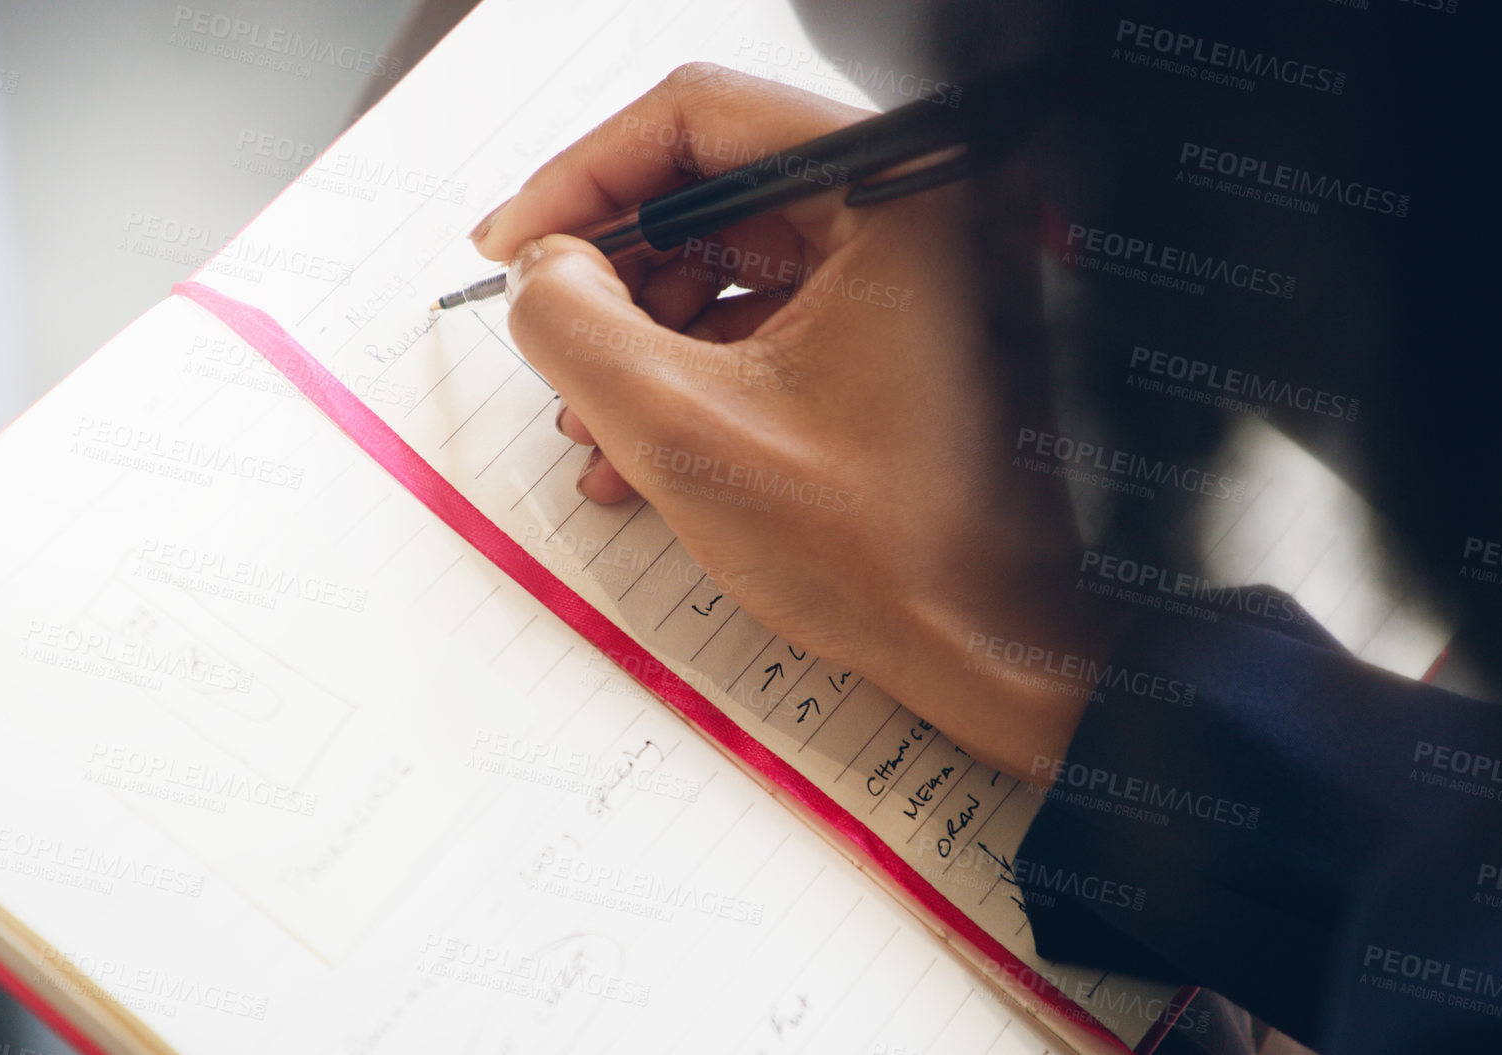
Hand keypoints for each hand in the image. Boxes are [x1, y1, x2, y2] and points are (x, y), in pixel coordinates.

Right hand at [473, 63, 1129, 781]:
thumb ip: (575, 326)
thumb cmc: (887, 553)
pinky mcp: (893, 332)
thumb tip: (538, 269)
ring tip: (589, 417)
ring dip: (639, 333)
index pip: (698, 120)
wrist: (984, 649)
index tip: (517, 242)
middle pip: (711, 189)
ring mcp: (908, 276)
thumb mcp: (681, 430)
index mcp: (891, 198)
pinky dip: (692, 370)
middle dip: (610, 271)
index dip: (582, 177)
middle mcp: (912, 215)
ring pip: (729, 260)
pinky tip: (639, 447)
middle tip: (543, 328)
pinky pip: (765, 317)